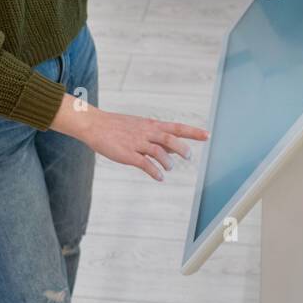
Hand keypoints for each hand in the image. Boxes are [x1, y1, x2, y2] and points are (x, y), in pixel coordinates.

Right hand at [50, 94, 208, 180]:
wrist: (95, 125)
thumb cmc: (118, 127)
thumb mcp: (141, 127)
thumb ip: (158, 137)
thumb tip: (176, 148)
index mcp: (151, 125)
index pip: (176, 127)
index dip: (192, 131)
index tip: (207, 135)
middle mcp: (146, 132)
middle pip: (169, 138)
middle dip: (182, 148)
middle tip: (189, 156)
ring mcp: (137, 143)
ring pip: (158, 151)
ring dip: (167, 162)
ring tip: (169, 169)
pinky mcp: (127, 154)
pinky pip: (144, 164)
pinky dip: (155, 172)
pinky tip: (159, 177)